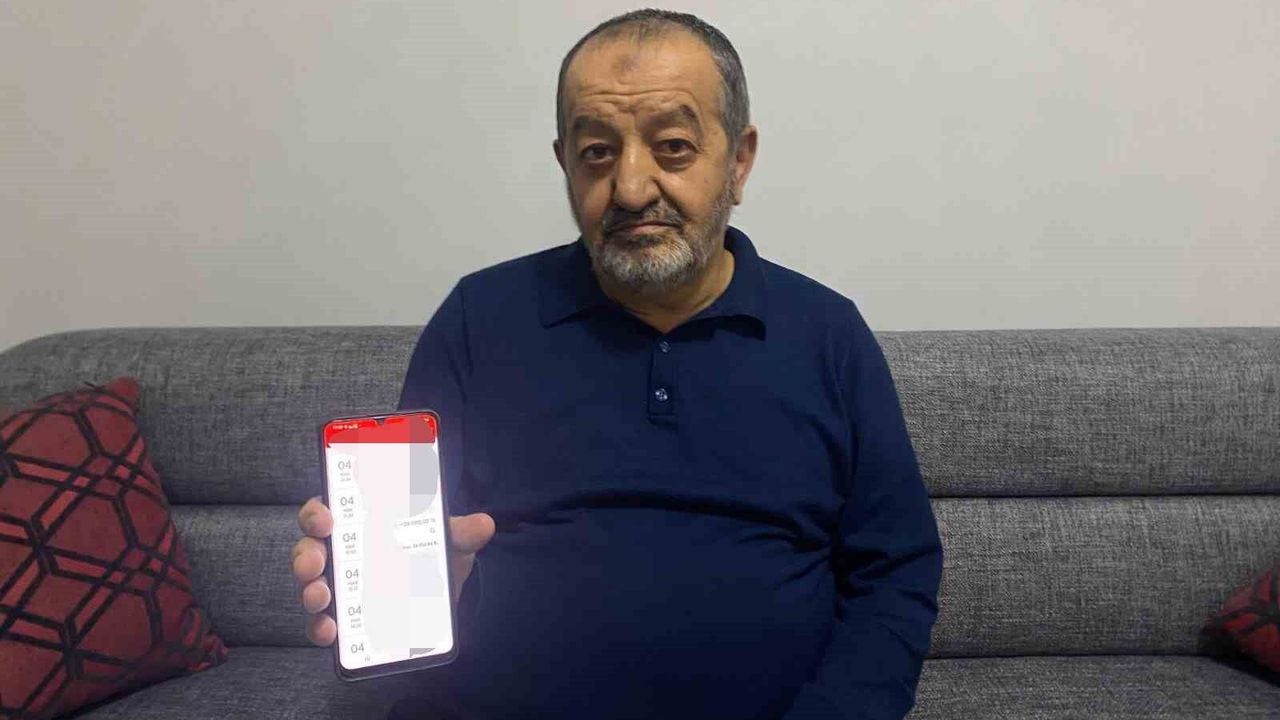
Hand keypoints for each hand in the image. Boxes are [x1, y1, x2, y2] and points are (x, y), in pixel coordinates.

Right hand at [291, 495, 495, 646]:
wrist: (442, 595)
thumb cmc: (433, 552)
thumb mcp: (448, 539)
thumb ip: (462, 532)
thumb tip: (484, 525)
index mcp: (359, 519)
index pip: (326, 508)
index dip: (318, 512)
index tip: (325, 520)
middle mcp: (339, 549)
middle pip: (309, 546)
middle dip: (306, 555)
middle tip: (314, 565)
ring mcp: (337, 583)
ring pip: (310, 583)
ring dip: (309, 591)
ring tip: (320, 599)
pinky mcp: (340, 615)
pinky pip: (322, 621)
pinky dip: (321, 626)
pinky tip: (329, 632)